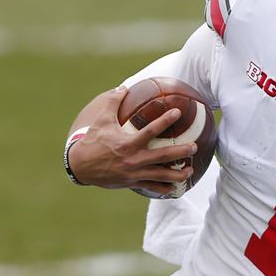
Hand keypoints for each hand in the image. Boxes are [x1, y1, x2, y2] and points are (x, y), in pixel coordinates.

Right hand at [68, 85, 197, 194]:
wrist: (81, 167)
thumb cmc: (93, 141)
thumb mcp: (101, 121)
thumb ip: (113, 102)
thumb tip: (123, 87)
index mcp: (128, 143)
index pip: (151, 130)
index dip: (165, 120)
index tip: (178, 112)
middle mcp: (134, 159)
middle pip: (163, 156)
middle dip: (181, 152)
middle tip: (195, 147)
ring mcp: (134, 173)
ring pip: (161, 175)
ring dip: (177, 174)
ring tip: (190, 171)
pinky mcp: (132, 183)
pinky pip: (151, 187)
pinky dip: (164, 188)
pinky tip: (174, 188)